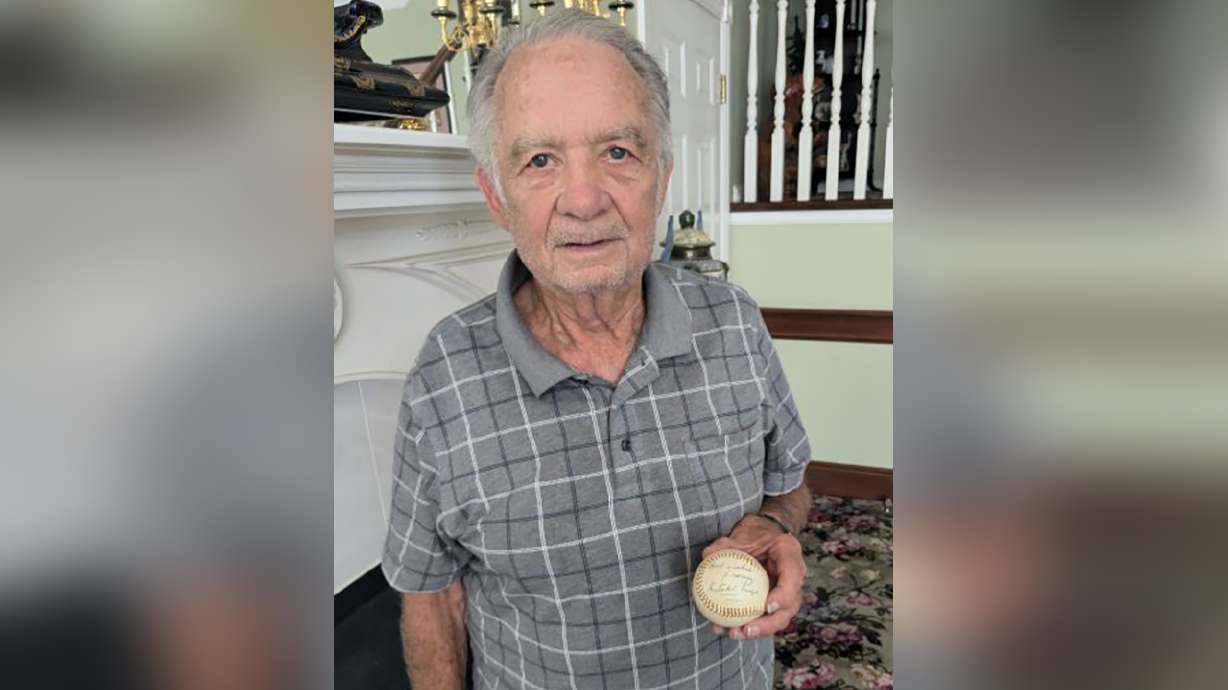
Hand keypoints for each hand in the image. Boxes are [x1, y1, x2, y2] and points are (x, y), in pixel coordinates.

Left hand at [702, 514, 805, 641]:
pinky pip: (763, 617)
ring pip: (777, 618)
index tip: (766, 607)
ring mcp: (786, 591)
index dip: (784, 595)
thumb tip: (707, 556)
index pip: (793, 576)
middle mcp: (793, 576)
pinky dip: (745, 626)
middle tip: (746, 629)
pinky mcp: (775, 602)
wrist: (763, 535)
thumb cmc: (753, 533)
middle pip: (790, 607)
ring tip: (732, 633)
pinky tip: (722, 629)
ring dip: (756, 631)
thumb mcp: (741, 533)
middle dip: (769, 624)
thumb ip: (725, 544)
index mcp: (789, 553)